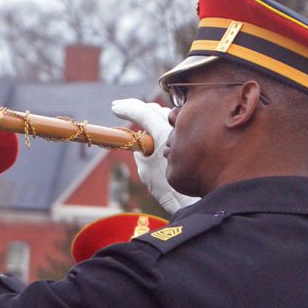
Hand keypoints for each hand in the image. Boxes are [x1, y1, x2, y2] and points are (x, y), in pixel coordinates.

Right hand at [110, 97, 194, 216]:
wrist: (193, 200)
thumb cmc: (169, 189)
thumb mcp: (146, 170)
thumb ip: (141, 151)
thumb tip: (142, 138)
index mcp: (165, 134)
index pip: (144, 113)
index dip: (127, 109)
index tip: (115, 108)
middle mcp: (178, 128)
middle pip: (154, 110)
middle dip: (138, 109)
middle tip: (123, 109)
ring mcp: (186, 132)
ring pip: (165, 116)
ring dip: (151, 116)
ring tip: (138, 120)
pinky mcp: (191, 138)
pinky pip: (175, 126)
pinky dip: (163, 126)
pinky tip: (158, 133)